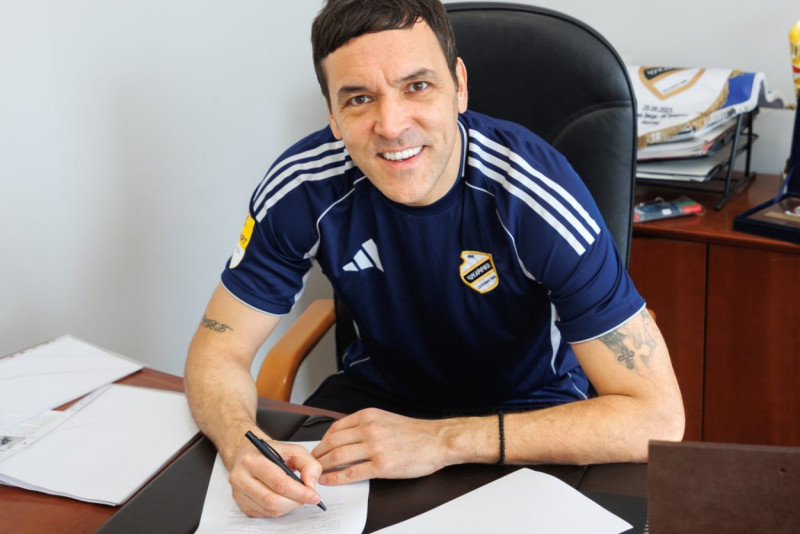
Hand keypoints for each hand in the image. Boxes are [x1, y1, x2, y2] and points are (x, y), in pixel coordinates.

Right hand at [227, 437, 322, 516]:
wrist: (248, 454)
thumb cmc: (270, 452)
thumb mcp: (293, 450)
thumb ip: (308, 464)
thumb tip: (310, 485)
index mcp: (252, 460)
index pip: (279, 482)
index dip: (299, 492)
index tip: (314, 496)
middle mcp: (241, 477)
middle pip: (272, 500)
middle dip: (295, 502)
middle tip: (308, 498)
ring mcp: (239, 492)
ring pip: (269, 509)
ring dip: (288, 507)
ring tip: (297, 497)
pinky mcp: (241, 503)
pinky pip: (264, 513)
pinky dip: (279, 509)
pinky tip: (284, 499)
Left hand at [312, 408, 453, 484]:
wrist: (437, 441)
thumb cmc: (415, 433)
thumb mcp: (385, 419)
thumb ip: (365, 424)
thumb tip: (346, 435)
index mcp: (368, 416)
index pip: (335, 428)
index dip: (322, 440)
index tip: (318, 448)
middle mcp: (368, 429)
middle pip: (332, 442)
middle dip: (318, 455)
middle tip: (312, 463)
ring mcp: (374, 448)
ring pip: (337, 457)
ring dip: (323, 467)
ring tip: (317, 473)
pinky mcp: (381, 466)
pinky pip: (351, 473)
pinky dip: (336, 478)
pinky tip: (330, 480)